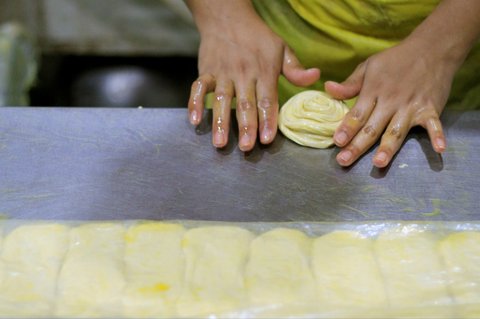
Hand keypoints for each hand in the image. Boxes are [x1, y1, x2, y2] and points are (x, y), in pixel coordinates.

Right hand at [187, 0, 318, 150]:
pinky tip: (194, 120)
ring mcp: (223, 72)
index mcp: (264, 70)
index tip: (268, 139)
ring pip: (222, 99)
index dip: (268, 119)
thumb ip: (296, 69)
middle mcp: (243, 73)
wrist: (227, 17)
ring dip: (220, 121)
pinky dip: (194, 102)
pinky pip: (198, 87)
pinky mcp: (206, 71)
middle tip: (246, 148)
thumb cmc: (257, 38)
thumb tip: (315, 77)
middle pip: (245, 103)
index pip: (267, 99)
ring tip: (220, 143)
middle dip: (246, 126)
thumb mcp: (281, 48)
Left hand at [325, 38, 456, 167]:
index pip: (357, 114)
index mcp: (374, 90)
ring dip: (388, 147)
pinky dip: (438, 136)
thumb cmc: (396, 60)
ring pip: (396, 131)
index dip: (347, 128)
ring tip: (378, 163)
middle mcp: (391, 101)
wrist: (432, 48)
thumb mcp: (369, 67)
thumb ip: (350, 84)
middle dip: (357, 145)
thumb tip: (328, 89)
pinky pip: (434, 124)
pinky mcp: (431, 108)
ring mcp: (411, 106)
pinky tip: (439, 149)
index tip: (337, 142)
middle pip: (372, 128)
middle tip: (344, 161)